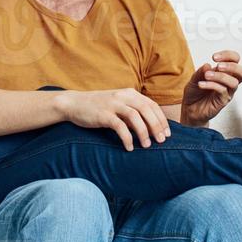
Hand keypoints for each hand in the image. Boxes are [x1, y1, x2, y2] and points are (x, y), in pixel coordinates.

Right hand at [57, 88, 172, 150]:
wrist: (74, 103)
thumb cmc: (98, 106)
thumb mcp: (118, 104)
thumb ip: (133, 111)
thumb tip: (150, 127)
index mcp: (129, 93)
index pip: (152, 105)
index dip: (161, 119)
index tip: (167, 133)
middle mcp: (123, 96)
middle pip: (146, 110)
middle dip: (157, 126)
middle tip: (161, 141)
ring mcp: (113, 104)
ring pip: (135, 117)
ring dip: (144, 132)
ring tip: (147, 145)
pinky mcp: (103, 114)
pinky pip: (119, 126)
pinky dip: (127, 138)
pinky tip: (129, 148)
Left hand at [180, 51, 241, 126]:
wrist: (190, 108)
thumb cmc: (195, 92)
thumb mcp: (194, 78)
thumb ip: (201, 71)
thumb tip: (208, 65)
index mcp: (224, 72)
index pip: (235, 60)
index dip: (228, 55)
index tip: (214, 57)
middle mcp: (229, 82)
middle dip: (232, 66)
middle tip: (218, 65)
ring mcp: (227, 92)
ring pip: (234, 82)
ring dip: (220, 76)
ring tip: (207, 76)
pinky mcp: (223, 101)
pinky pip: (223, 91)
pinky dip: (212, 85)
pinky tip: (202, 84)